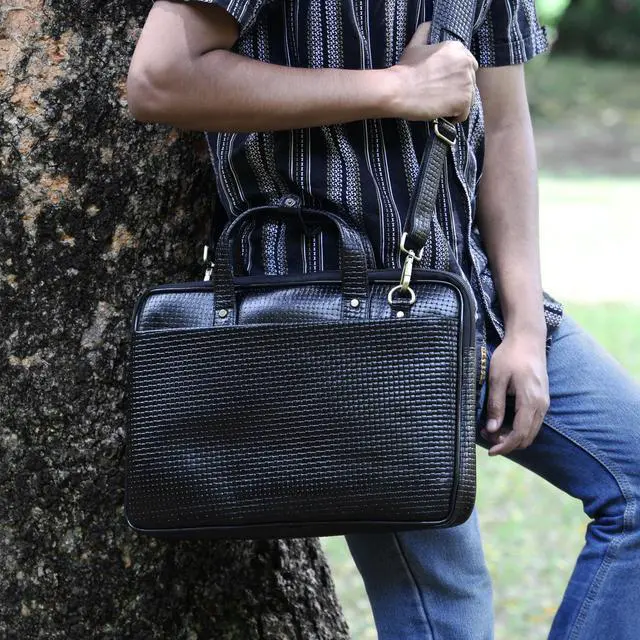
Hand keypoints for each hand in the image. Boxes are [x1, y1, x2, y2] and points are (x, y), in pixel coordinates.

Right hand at [390, 22, 477, 121]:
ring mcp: (467, 82)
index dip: (455, 76)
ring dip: (456, 103)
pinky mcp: (464, 101)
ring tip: (439, 105)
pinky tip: (442, 114)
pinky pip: (464, 113)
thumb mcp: (415, 45)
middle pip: (470, 81)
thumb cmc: (406, 70)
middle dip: (458, 88)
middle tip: (441, 95)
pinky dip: (454, 116)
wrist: (400, 90)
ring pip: (468, 97)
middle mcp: (466, 62)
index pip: (467, 64)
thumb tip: (428, 25)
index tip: (443, 82)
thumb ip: (424, 33)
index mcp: (458, 48)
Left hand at [480, 332, 549, 456]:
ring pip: (530, 431)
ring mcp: (544, 403)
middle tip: (486, 436)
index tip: (490, 450)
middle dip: (507, 442)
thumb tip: (492, 429)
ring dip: (512, 436)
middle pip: (527, 437)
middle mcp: (541, 405)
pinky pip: (532, 422)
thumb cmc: (510, 356)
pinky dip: (518, 427)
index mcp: (531, 401)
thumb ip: (495, 404)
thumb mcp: (497, 378)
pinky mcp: (542, 399)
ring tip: (491, 428)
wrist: (528, 339)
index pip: (520, 434)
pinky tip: (503, 421)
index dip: (505, 446)